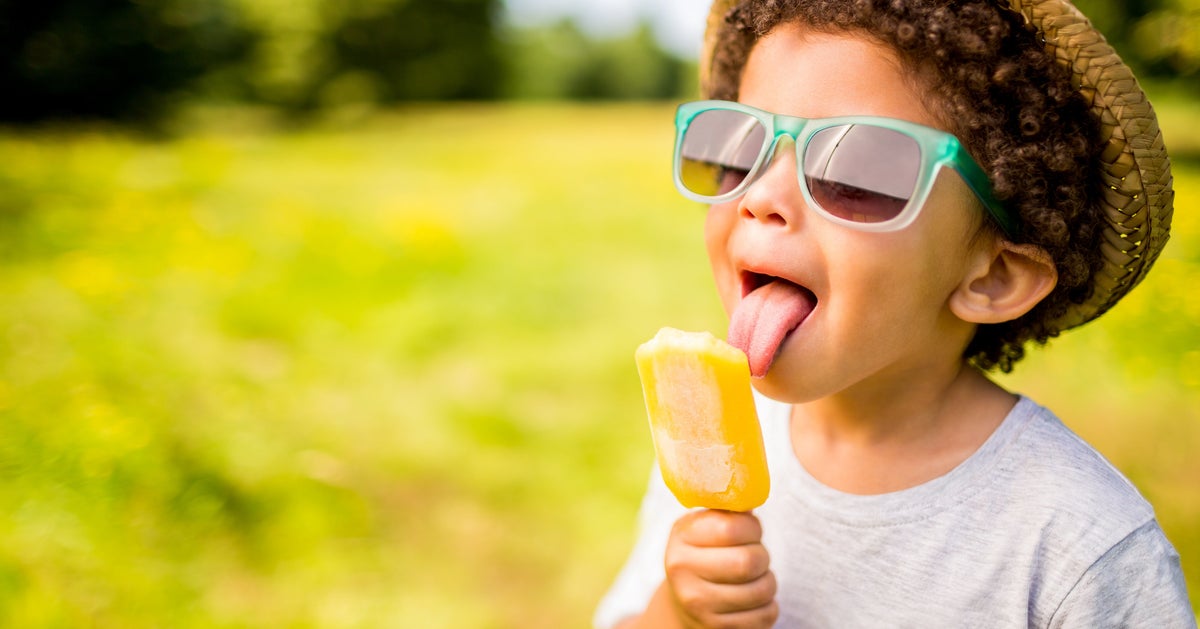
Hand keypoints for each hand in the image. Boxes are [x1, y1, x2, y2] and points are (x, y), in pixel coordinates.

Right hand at [663, 509, 778, 627]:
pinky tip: (753, 600)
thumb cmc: (706, 554)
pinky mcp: (717, 628)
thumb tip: (754, 486)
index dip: (753, 528)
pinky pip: (766, 615)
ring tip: (755, 578)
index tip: (751, 531)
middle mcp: (682, 570)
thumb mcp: (705, 528)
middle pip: (749, 561)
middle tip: (755, 557)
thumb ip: (728, 510)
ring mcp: (697, 603)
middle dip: (762, 557)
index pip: (732, 527)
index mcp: (681, 536)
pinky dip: (768, 606)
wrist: (684, 602)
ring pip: (762, 590)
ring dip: (768, 582)